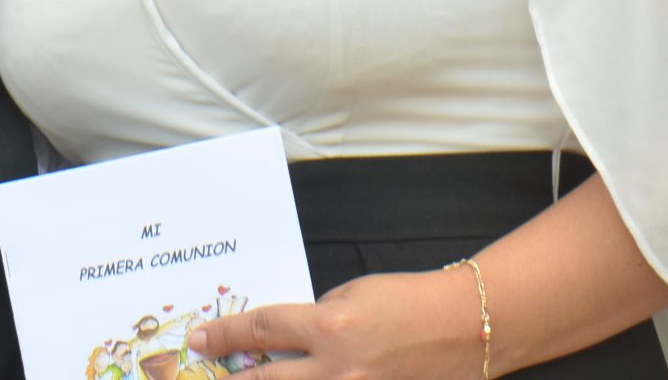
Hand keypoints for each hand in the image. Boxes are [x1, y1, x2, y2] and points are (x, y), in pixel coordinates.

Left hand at [185, 267, 479, 378]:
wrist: (467, 327)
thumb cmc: (411, 302)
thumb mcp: (351, 295)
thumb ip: (314, 321)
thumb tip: (283, 341)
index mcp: (330, 327)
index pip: (260, 331)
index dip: (223, 336)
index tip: (200, 339)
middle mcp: (339, 369)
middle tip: (202, 377)